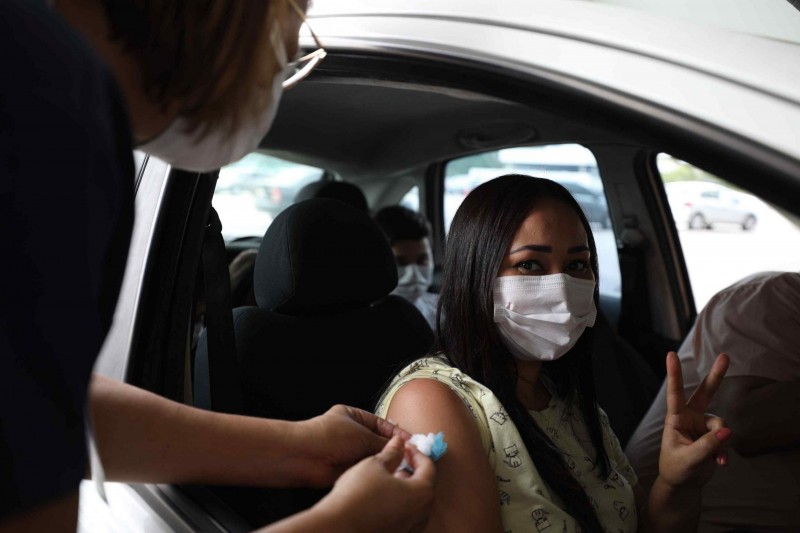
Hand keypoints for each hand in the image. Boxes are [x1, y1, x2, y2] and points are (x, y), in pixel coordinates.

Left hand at [293, 404, 411, 486]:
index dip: (397, 432)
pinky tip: (385, 472)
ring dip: (384, 460)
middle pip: (378, 440)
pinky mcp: (345, 468)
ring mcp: (348, 451)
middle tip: (410, 454)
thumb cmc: (327, 437)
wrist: (305, 457)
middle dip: (392, 448)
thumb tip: (401, 446)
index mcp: (353, 416)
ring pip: (373, 456)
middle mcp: (350, 433)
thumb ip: (384, 441)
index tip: (412, 440)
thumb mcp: (363, 435)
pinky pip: (365, 468)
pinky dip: (375, 471)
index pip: (381, 423)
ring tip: (400, 464)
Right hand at [313, 435, 435, 532]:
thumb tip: (399, 442)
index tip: (406, 447)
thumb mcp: (374, 464)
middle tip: (398, 460)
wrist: (338, 527)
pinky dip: (399, 504)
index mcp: (421, 493)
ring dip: (406, 489)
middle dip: (413, 471)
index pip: (428, 467)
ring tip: (388, 479)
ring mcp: (410, 528)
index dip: (416, 453)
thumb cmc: (357, 494)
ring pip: (415, 504)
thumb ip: (392, 452)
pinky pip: (405, 517)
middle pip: (424, 486)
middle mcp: (421, 514)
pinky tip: (382, 498)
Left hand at [658, 351, 731, 487]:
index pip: (675, 394)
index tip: (671, 354)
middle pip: (705, 393)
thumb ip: (707, 445)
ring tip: (715, 458)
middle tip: (726, 356)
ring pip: (721, 425)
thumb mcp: (689, 459)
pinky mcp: (714, 435)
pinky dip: (724, 451)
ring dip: (721, 442)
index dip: (674, 374)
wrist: (683, 483)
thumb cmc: (677, 469)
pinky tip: (721, 463)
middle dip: (716, 376)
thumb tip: (727, 431)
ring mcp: (703, 425)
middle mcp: (690, 417)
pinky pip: (726, 438)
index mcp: (676, 419)